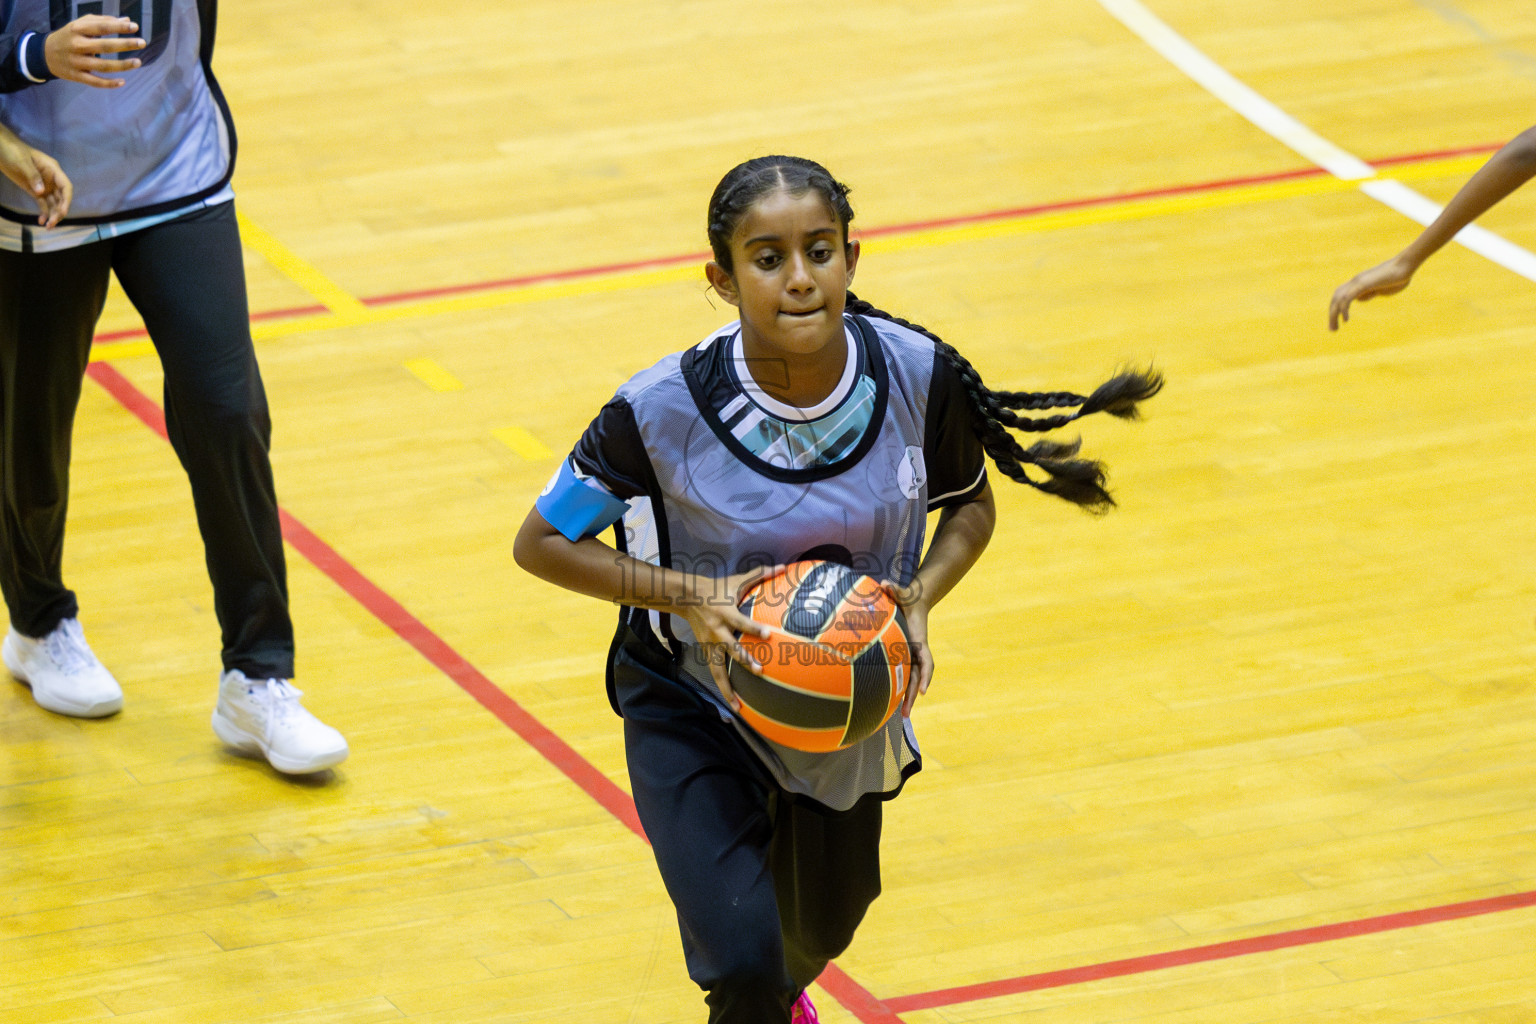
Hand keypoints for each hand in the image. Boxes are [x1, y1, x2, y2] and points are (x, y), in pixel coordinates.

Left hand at [0, 134, 71, 226]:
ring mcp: (44, 186)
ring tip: (47, 227)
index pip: (66, 187)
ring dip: (52, 215)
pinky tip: (40, 221)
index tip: (63, 212)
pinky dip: (43, 212)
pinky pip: (43, 204)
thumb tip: (41, 192)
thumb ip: (32, 176)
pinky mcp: (35, 191)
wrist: (1, 149)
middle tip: (53, 223)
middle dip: (59, 211)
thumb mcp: (22, 161)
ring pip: (53, 203)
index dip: (67, 200)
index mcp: (53, 170)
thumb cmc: (13, 150)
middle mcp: (52, 180)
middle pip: (61, 198)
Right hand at [45, 15, 145, 87]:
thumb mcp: (81, 25)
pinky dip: (109, 84)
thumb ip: (103, 22)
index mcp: (77, 29)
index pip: (101, 27)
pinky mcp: (76, 76)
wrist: (45, 53)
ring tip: (138, 62)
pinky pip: (95, 82)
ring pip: (102, 66)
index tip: (135, 27)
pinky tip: (123, 82)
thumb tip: (127, 21)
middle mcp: (76, 45)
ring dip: (122, 65)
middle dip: (125, 44)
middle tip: (142, 43)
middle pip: (104, 46)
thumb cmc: (69, 36)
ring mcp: (76, 62)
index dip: (119, 27)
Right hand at [678, 564, 779, 710]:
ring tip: (737, 707)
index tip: (768, 635)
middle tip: (760, 671)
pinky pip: (714, 672)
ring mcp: (709, 644)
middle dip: (745, 661)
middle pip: (730, 649)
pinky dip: (722, 688)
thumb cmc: (716, 588)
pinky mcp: (706, 651)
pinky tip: (731, 702)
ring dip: (727, 690)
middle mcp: (717, 631)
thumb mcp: (736, 581)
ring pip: (717, 670)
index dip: (754, 629)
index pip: (742, 622)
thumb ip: (759, 575)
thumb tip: (782, 567)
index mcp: (725, 613)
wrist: (686, 597)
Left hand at [880, 579, 932, 716]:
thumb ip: (894, 589)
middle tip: (906, 714)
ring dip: (908, 698)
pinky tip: (893, 702)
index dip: (925, 675)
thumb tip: (885, 583)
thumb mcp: (902, 593)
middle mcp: (917, 651)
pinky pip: (904, 676)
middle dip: (913, 696)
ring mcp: (912, 656)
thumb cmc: (907, 598)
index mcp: (918, 639)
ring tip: (902, 716)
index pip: (925, 661)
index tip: (924, 689)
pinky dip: (901, 689)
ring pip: (912, 681)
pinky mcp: (905, 657)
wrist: (914, 602)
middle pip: (918, 678)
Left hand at [1329, 255, 1415, 329]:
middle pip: (1336, 298)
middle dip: (1332, 314)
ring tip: (1334, 328)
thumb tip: (1358, 299)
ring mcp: (1358, 282)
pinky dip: (1343, 309)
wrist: (1405, 266)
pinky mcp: (1363, 284)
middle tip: (1332, 330)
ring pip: (1338, 299)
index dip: (1337, 308)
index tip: (1339, 321)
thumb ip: (1370, 294)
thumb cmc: (1398, 277)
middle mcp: (1355, 282)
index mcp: (1359, 283)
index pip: (1341, 296)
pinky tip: (1345, 320)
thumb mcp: (1381, 290)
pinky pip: (1347, 297)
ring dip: (1334, 315)